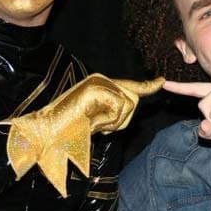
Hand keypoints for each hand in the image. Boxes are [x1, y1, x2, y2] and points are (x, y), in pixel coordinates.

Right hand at [5, 73, 163, 195]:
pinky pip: (118, 107)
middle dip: (123, 119)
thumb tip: (132, 106)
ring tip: (93, 124)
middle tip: (101, 127)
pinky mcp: (97, 88)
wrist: (49, 131)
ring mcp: (98, 82)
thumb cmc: (71, 130)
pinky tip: (92, 122)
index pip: (130, 85)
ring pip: (128, 104)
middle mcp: (101, 80)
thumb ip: (115, 113)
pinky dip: (108, 120)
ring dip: (114, 122)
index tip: (161, 81)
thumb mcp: (98, 121)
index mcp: (102, 86)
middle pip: (133, 99)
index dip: (147, 85)